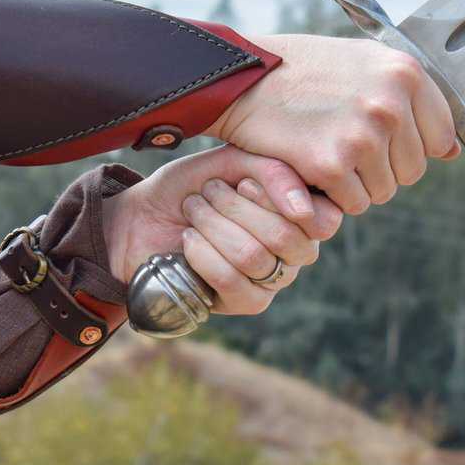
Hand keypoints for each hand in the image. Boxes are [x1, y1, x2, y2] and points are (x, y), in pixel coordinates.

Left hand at [102, 145, 342, 314]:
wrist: (143, 216)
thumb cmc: (192, 186)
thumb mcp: (230, 162)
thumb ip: (272, 170)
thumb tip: (301, 206)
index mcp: (303, 214)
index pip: (322, 218)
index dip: (278, 198)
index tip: (241, 182)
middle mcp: (297, 250)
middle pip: (284, 236)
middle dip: (233, 208)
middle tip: (207, 192)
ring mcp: (274, 280)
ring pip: (253, 257)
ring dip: (213, 226)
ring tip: (193, 210)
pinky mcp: (246, 302)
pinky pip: (230, 281)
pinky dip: (202, 254)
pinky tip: (188, 240)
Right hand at [206, 34, 460, 215]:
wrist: (240, 77)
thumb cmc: (300, 68)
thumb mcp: (362, 62)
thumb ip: (409, 97)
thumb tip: (452, 151)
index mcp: (405, 73)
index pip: (441, 137)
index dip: (409, 145)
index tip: (378, 139)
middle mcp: (390, 103)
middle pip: (412, 170)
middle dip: (380, 168)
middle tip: (341, 146)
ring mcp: (361, 135)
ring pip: (383, 191)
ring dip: (355, 184)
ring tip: (323, 152)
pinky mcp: (330, 164)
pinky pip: (351, 203)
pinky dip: (331, 196)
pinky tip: (309, 166)